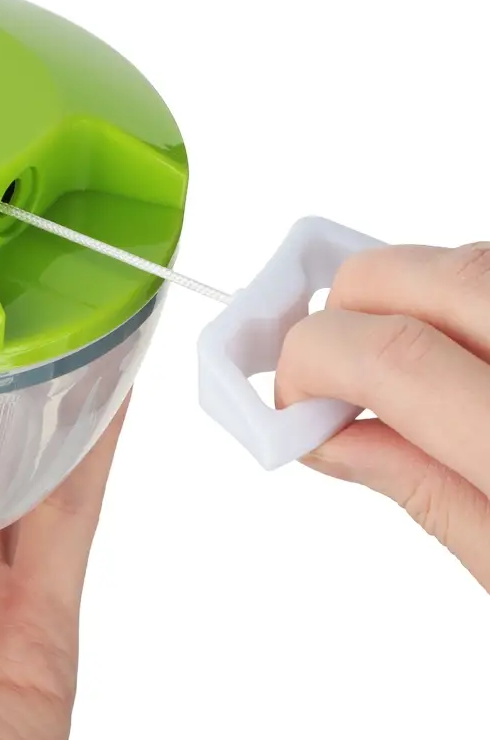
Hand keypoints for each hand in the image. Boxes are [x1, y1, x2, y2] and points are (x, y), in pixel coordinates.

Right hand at [277, 241, 489, 590]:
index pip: (391, 355)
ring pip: (460, 259)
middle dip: (343, 306)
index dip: (310, 363)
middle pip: (414, 273)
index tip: (291, 400)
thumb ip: (425, 491)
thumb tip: (329, 436)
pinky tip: (459, 354)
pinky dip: (455, 298)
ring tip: (403, 367)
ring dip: (403, 299)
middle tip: (333, 369)